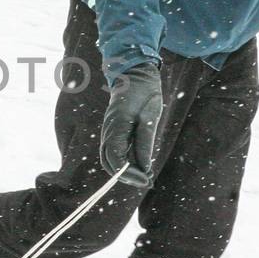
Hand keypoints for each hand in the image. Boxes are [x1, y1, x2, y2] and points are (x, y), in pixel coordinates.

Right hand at [99, 63, 165, 187]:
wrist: (136, 76)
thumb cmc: (145, 94)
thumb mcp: (150, 118)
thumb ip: (145, 143)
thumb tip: (145, 168)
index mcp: (115, 127)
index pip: (115, 159)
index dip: (129, 173)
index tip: (146, 179)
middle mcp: (108, 131)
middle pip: (110, 163)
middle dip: (127, 176)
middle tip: (147, 181)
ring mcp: (109, 131)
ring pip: (111, 159)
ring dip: (127, 171)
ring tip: (146, 176)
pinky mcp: (114, 132)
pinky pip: (116, 152)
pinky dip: (127, 162)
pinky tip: (142, 165)